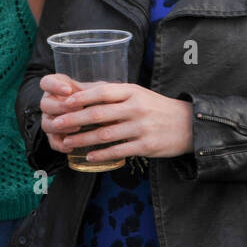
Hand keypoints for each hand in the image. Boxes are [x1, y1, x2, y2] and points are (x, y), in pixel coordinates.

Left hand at [38, 74, 192, 161]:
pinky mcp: (146, 145)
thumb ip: (113, 93)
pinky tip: (89, 156)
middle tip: (58, 124)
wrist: (188, 124)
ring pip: (105, 134)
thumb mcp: (138, 93)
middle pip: (99, 114)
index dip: (81, 97)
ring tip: (67, 143)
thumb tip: (82, 90)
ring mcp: (141, 127)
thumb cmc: (156, 107)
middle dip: (74, 120)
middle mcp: (136, 108)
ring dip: (83, 140)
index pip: (102, 92)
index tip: (64, 103)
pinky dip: (101, 154)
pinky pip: (118, 151)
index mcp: (132, 91)